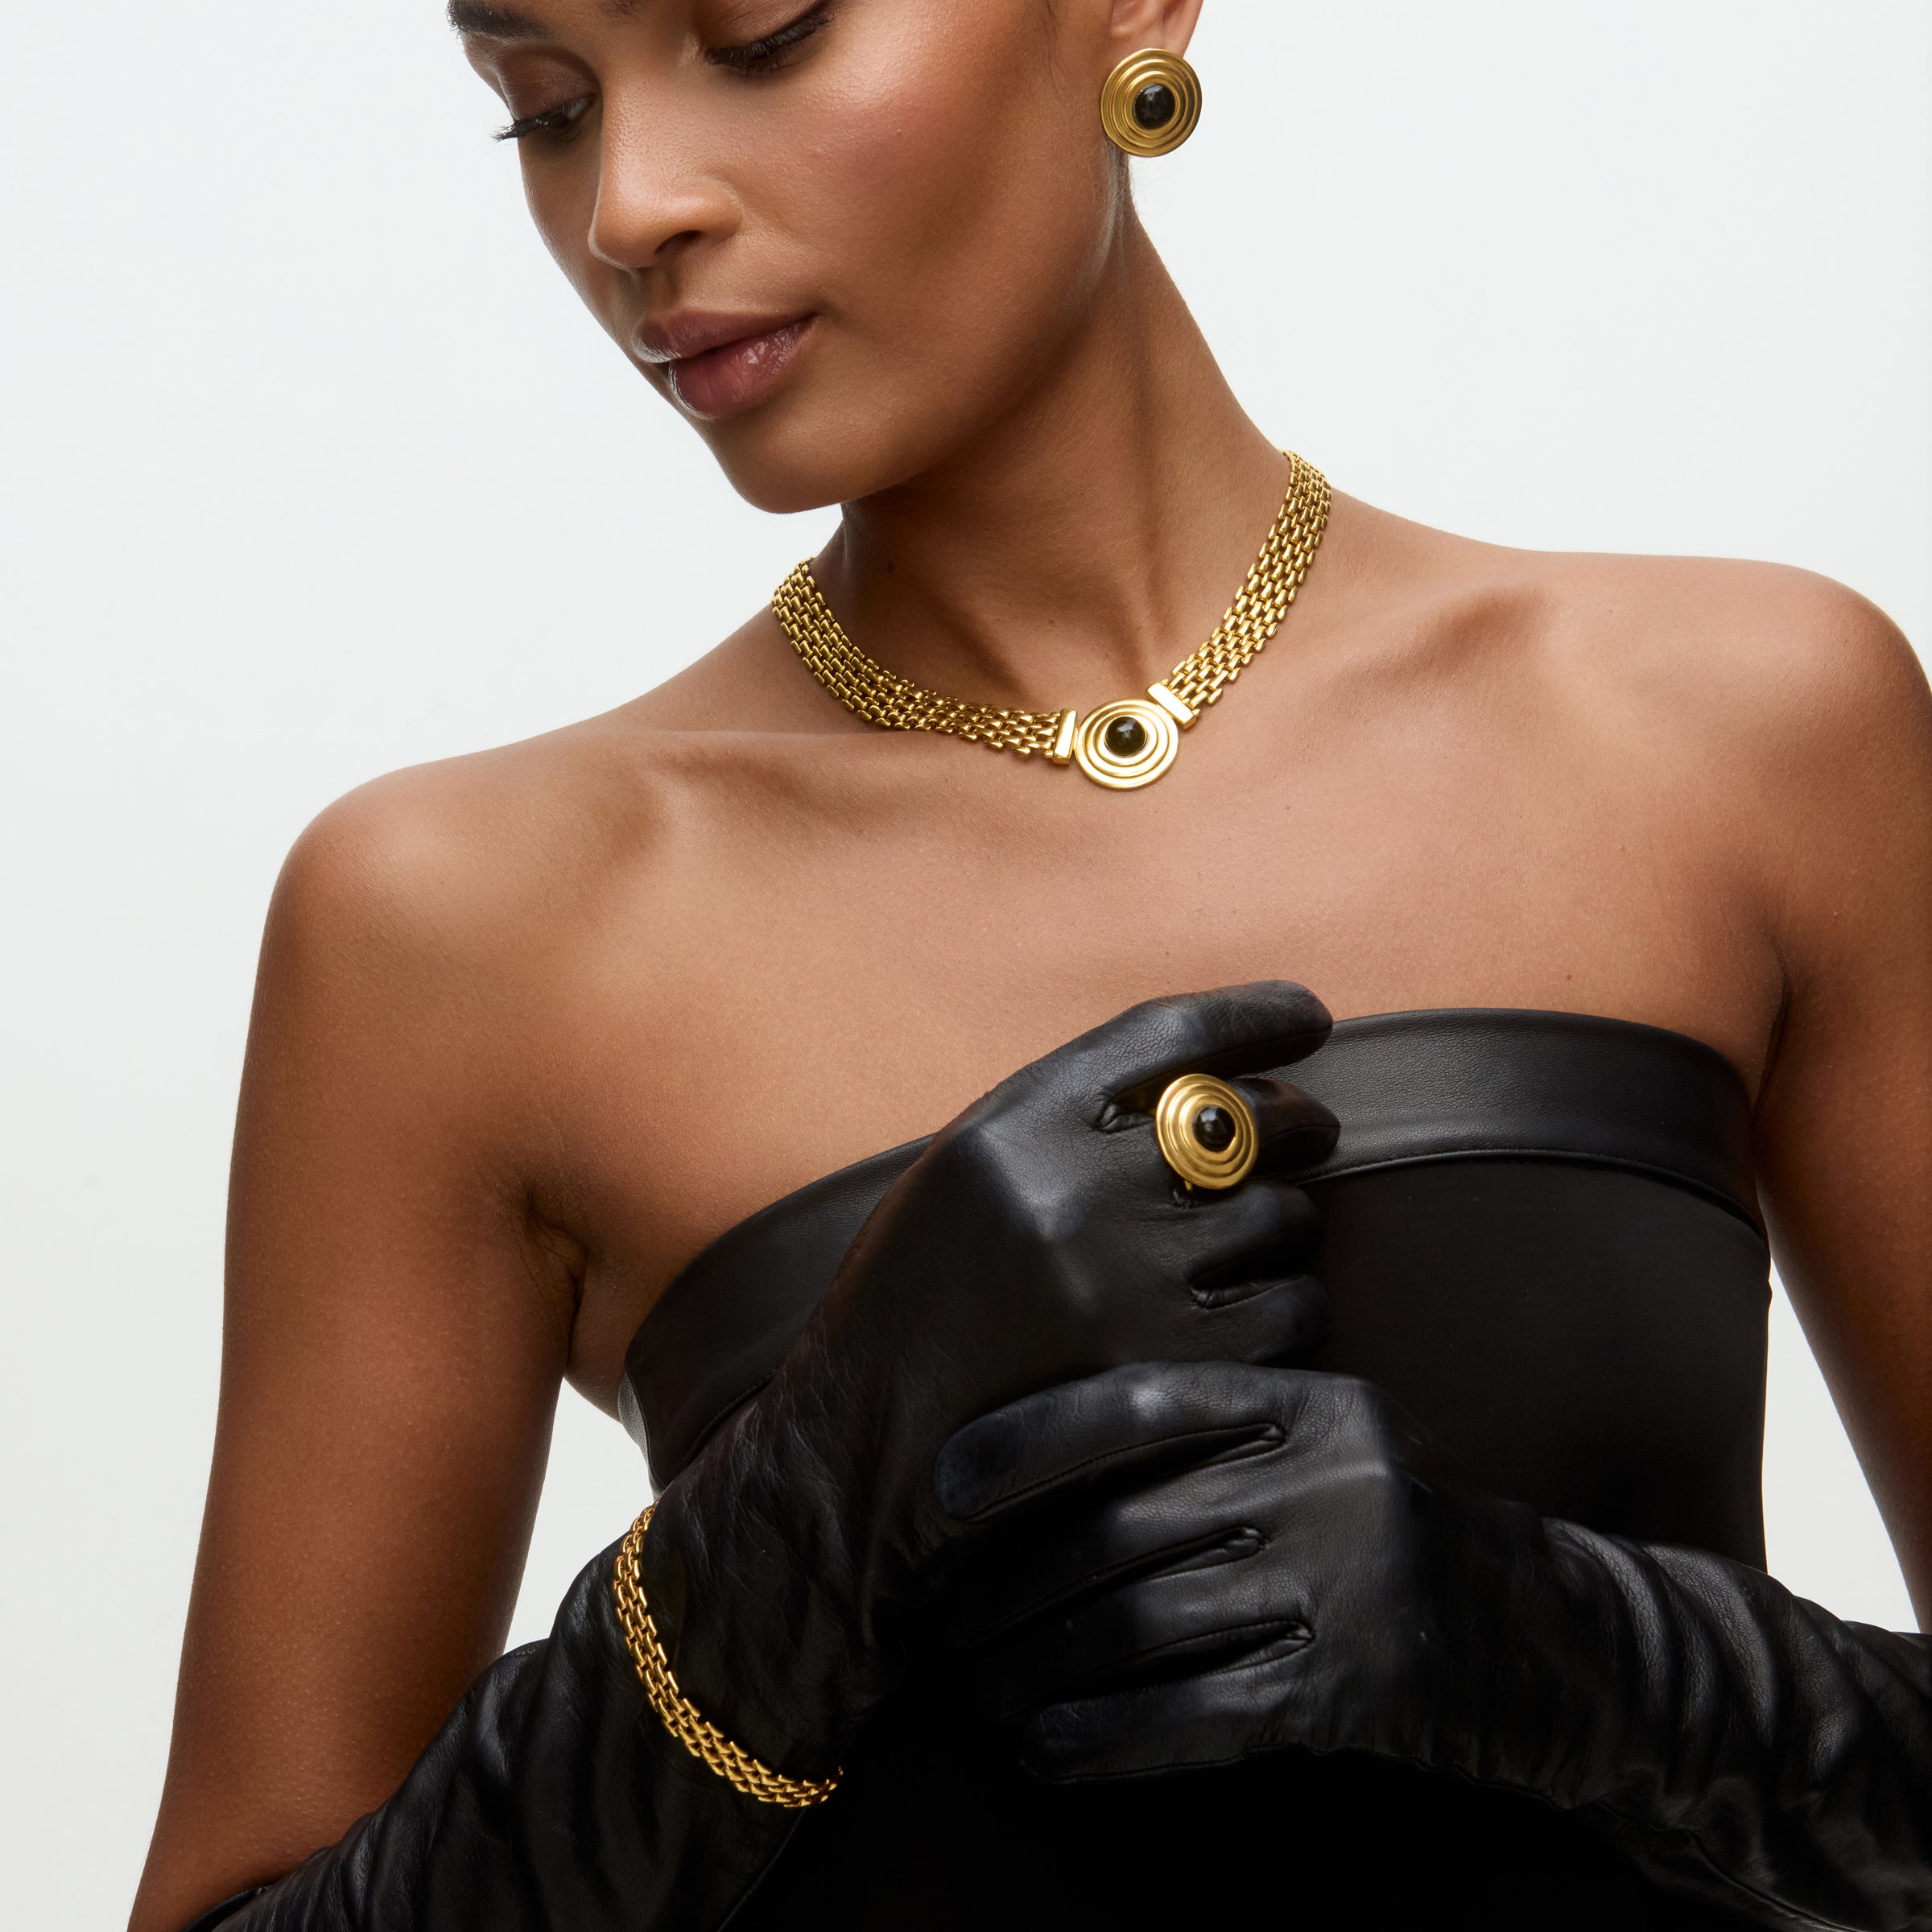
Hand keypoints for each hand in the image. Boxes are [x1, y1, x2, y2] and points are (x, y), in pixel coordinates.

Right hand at [643, 984, 1338, 1773]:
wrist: (863, 1459)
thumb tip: (1234, 1088)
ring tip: (1239, 1253)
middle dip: (1299, 1122)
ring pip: (1286, 1219)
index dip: (1257, 1015)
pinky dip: (1284, 1312)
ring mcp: (1127, 1289)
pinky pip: (1293, 1314)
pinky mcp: (1173, 1378)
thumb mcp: (968, 1177)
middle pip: (1253, 1121)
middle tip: (1306, 1134)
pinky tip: (1240, 1327)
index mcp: (1014, 1127)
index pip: (1171, 1034)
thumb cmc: (920, 1306)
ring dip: (1282, 1228)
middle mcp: (1074, 1194)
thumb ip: (1073, 1122)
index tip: (1306, 1017)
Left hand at [938, 1360, 1931, 1929]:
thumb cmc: (1387, 1534)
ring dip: (1043, 1671)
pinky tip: (1049, 1752)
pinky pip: (1201, 1713)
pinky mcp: (1360, 1684)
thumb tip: (1041, 1477)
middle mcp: (1328, 1472)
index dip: (1032, 1440)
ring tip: (978, 1696)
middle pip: (1126, 1529)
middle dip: (1012, 1591)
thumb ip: (1211, 1448)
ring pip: (1149, 1625)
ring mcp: (1350, 1578)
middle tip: (939, 1629)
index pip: (1142, 1402)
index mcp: (1307, 1398)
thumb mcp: (1319, 1457)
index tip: (943, 1483)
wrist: (1553, 1639)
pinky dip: (1111, 1738)